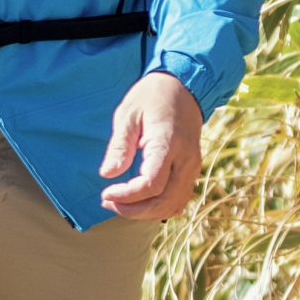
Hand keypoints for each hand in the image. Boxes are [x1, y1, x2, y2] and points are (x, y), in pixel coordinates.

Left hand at [99, 73, 202, 220]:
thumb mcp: (128, 114)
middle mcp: (186, 160)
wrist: (183, 88)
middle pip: (164, 201)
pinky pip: (180, 199)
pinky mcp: (192, 170)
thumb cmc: (151, 97)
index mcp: (168, 143)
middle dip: (134, 210)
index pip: (152, 183)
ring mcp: (193, 167)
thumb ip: (119, 145)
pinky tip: (140, 203)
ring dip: (146, 212)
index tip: (106, 193)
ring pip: (173, 205)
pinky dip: (160, 208)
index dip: (128, 196)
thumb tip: (107, 174)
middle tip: (108, 203)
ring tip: (119, 204)